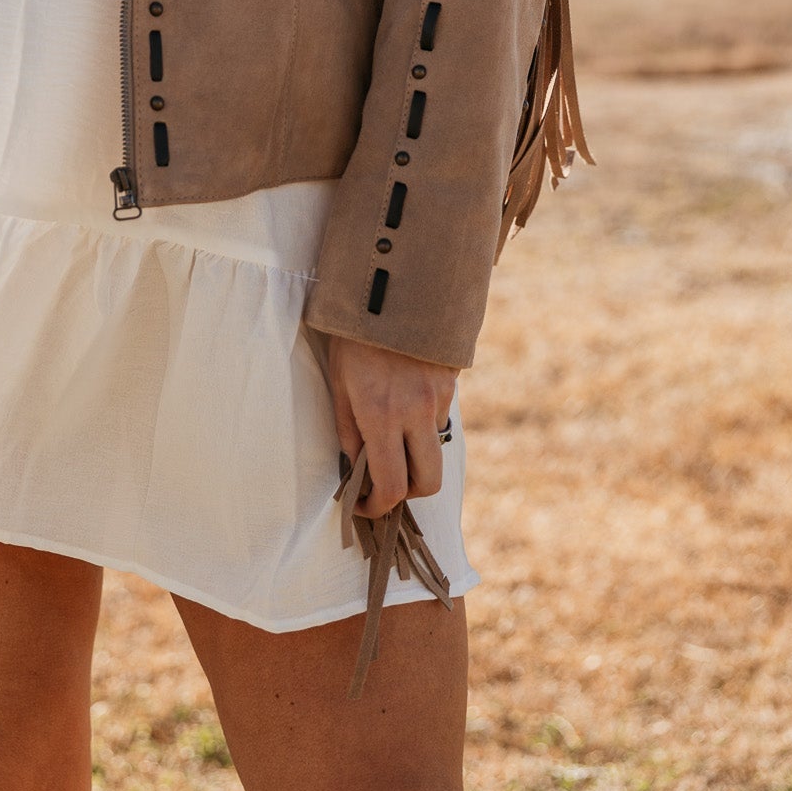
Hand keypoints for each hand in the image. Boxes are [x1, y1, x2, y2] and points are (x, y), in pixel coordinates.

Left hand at [327, 335, 456, 519]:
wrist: (390, 284)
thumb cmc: (352, 333)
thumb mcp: (338, 381)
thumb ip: (348, 429)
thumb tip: (355, 468)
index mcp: (381, 414)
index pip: (391, 485)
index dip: (377, 506)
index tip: (363, 503)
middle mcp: (416, 410)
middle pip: (428, 483)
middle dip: (407, 492)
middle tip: (384, 481)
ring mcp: (439, 396)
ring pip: (435, 449)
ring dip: (414, 452)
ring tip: (390, 428)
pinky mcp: (452, 382)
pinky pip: (440, 418)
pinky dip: (423, 423)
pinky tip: (404, 398)